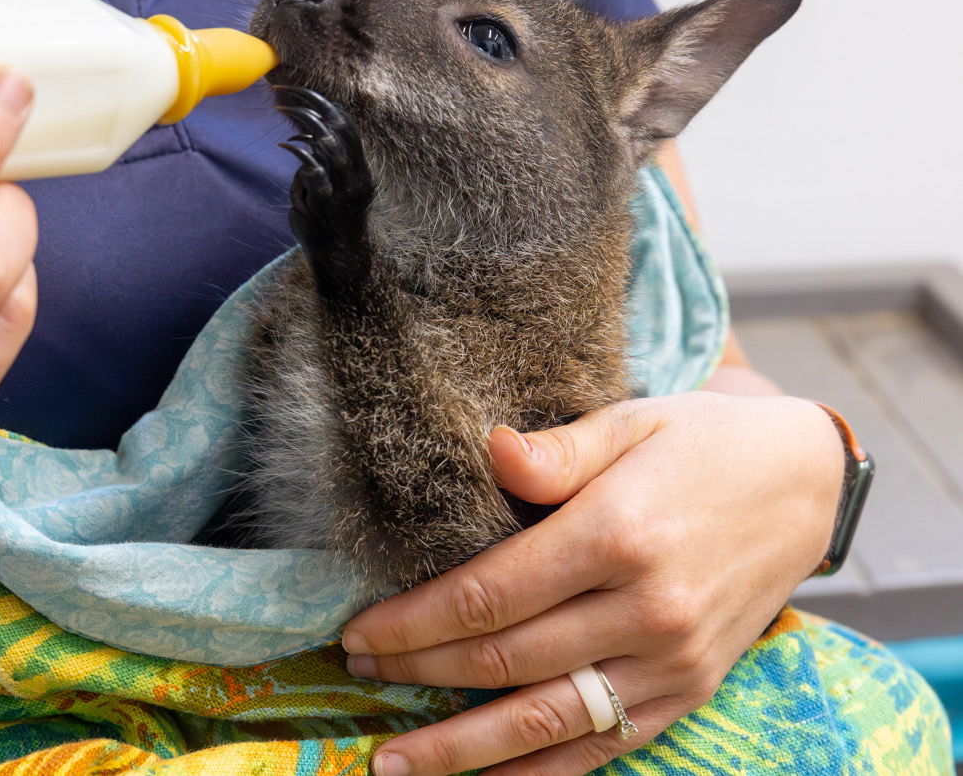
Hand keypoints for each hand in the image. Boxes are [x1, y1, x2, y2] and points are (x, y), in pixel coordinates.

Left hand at [341, 391, 844, 775]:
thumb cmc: (701, 443)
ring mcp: (672, 661)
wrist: (804, 485)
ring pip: (547, 719)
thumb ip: (556, 451)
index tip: (358, 630)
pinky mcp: (691, 691)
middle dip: (418, 672)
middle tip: (357, 671)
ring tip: (393, 762)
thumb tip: (489, 450)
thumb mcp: (630, 421)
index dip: (413, 622)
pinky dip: (541, 771)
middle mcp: (647, 609)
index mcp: (618, 534)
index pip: (488, 595)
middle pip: (504, 659)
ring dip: (461, 749)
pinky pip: (606, 746)